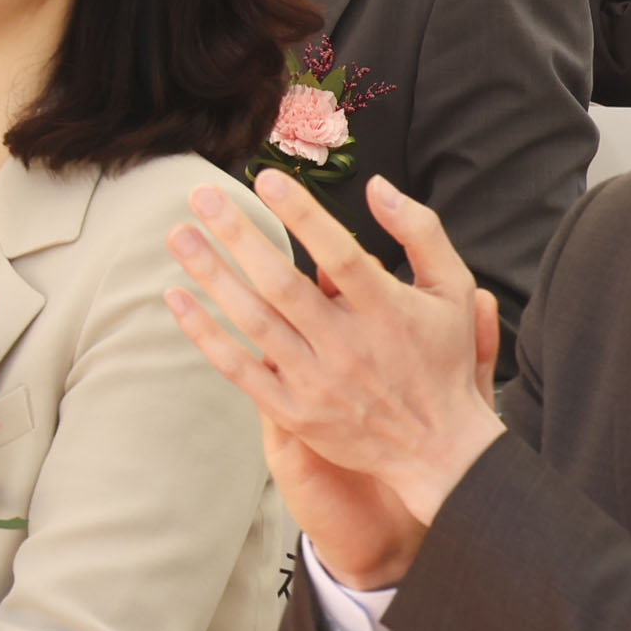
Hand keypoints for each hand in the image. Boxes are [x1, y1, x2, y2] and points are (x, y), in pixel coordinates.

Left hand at [164, 170, 506, 590]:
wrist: (441, 452)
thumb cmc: (444, 360)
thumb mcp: (454, 290)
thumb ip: (420, 231)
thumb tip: (376, 185)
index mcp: (388, 311)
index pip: (339, 254)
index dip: (302, 214)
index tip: (266, 177)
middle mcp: (349, 345)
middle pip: (282, 283)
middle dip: (238, 235)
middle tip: (202, 195)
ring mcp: (317, 380)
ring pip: (253, 320)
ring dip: (211, 275)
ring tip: (179, 234)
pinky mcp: (294, 412)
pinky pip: (239, 368)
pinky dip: (204, 334)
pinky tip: (176, 298)